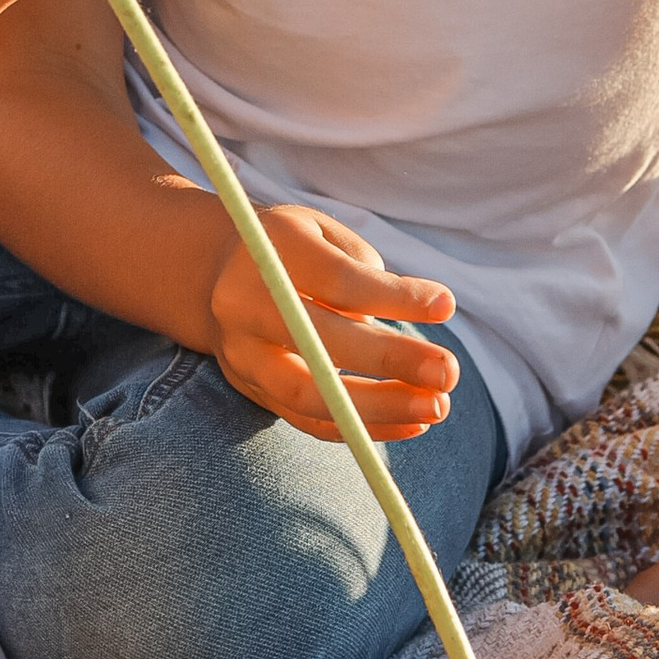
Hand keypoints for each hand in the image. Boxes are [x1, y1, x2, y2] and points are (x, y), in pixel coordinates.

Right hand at [207, 202, 459, 442]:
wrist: (210, 275)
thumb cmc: (287, 249)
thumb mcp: (319, 230)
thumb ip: (362, 264)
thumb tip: (418, 309)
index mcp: (265, 253)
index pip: (335, 280)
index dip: (392, 297)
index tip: (445, 306)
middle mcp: (243, 306)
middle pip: (317, 341)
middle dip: (389, 360)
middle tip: (448, 371)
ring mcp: (242, 355)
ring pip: (308, 395)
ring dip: (379, 408)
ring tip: (436, 407)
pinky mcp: (251, 390)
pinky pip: (308, 421)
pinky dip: (362, 429)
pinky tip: (411, 424)